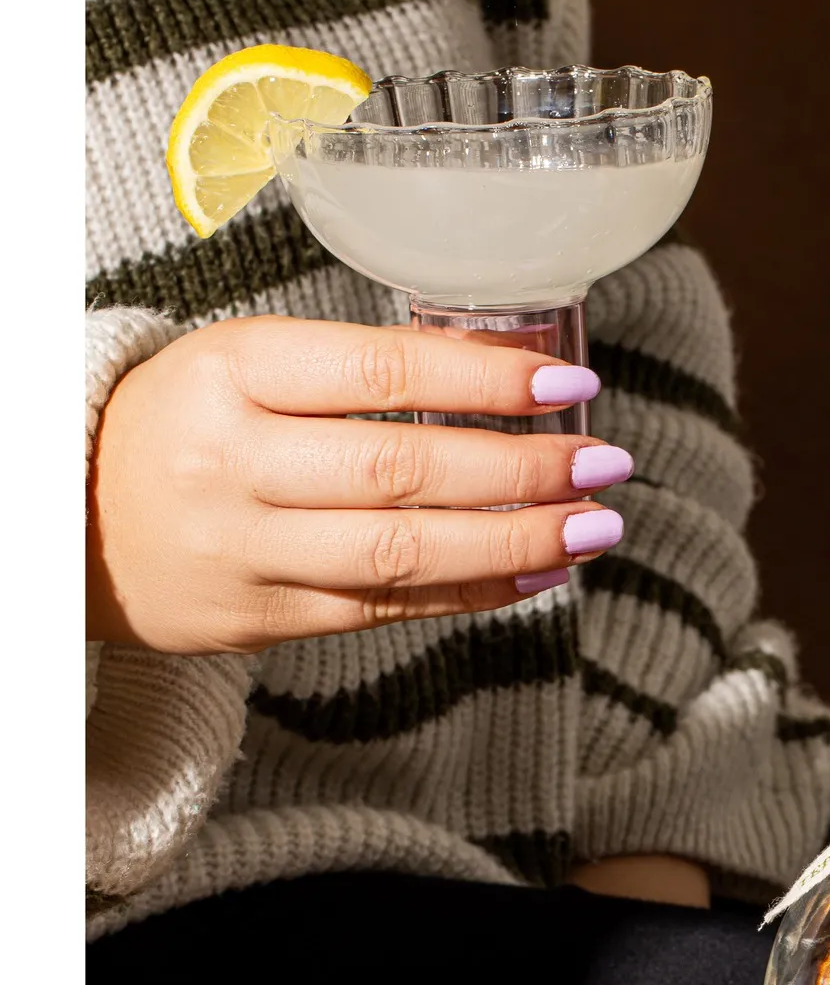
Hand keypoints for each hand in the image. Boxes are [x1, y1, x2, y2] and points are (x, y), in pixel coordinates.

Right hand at [87, 315, 632, 652]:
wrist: (68, 519)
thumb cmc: (180, 423)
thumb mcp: (245, 363)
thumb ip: (358, 370)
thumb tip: (506, 368)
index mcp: (230, 373)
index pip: (380, 371)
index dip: (486, 379)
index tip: (571, 381)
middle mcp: (234, 464)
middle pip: (406, 471)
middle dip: (524, 470)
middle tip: (606, 461)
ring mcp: (245, 552)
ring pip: (404, 553)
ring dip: (516, 541)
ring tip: (593, 524)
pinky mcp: (258, 620)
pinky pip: (385, 609)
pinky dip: (472, 593)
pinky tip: (537, 572)